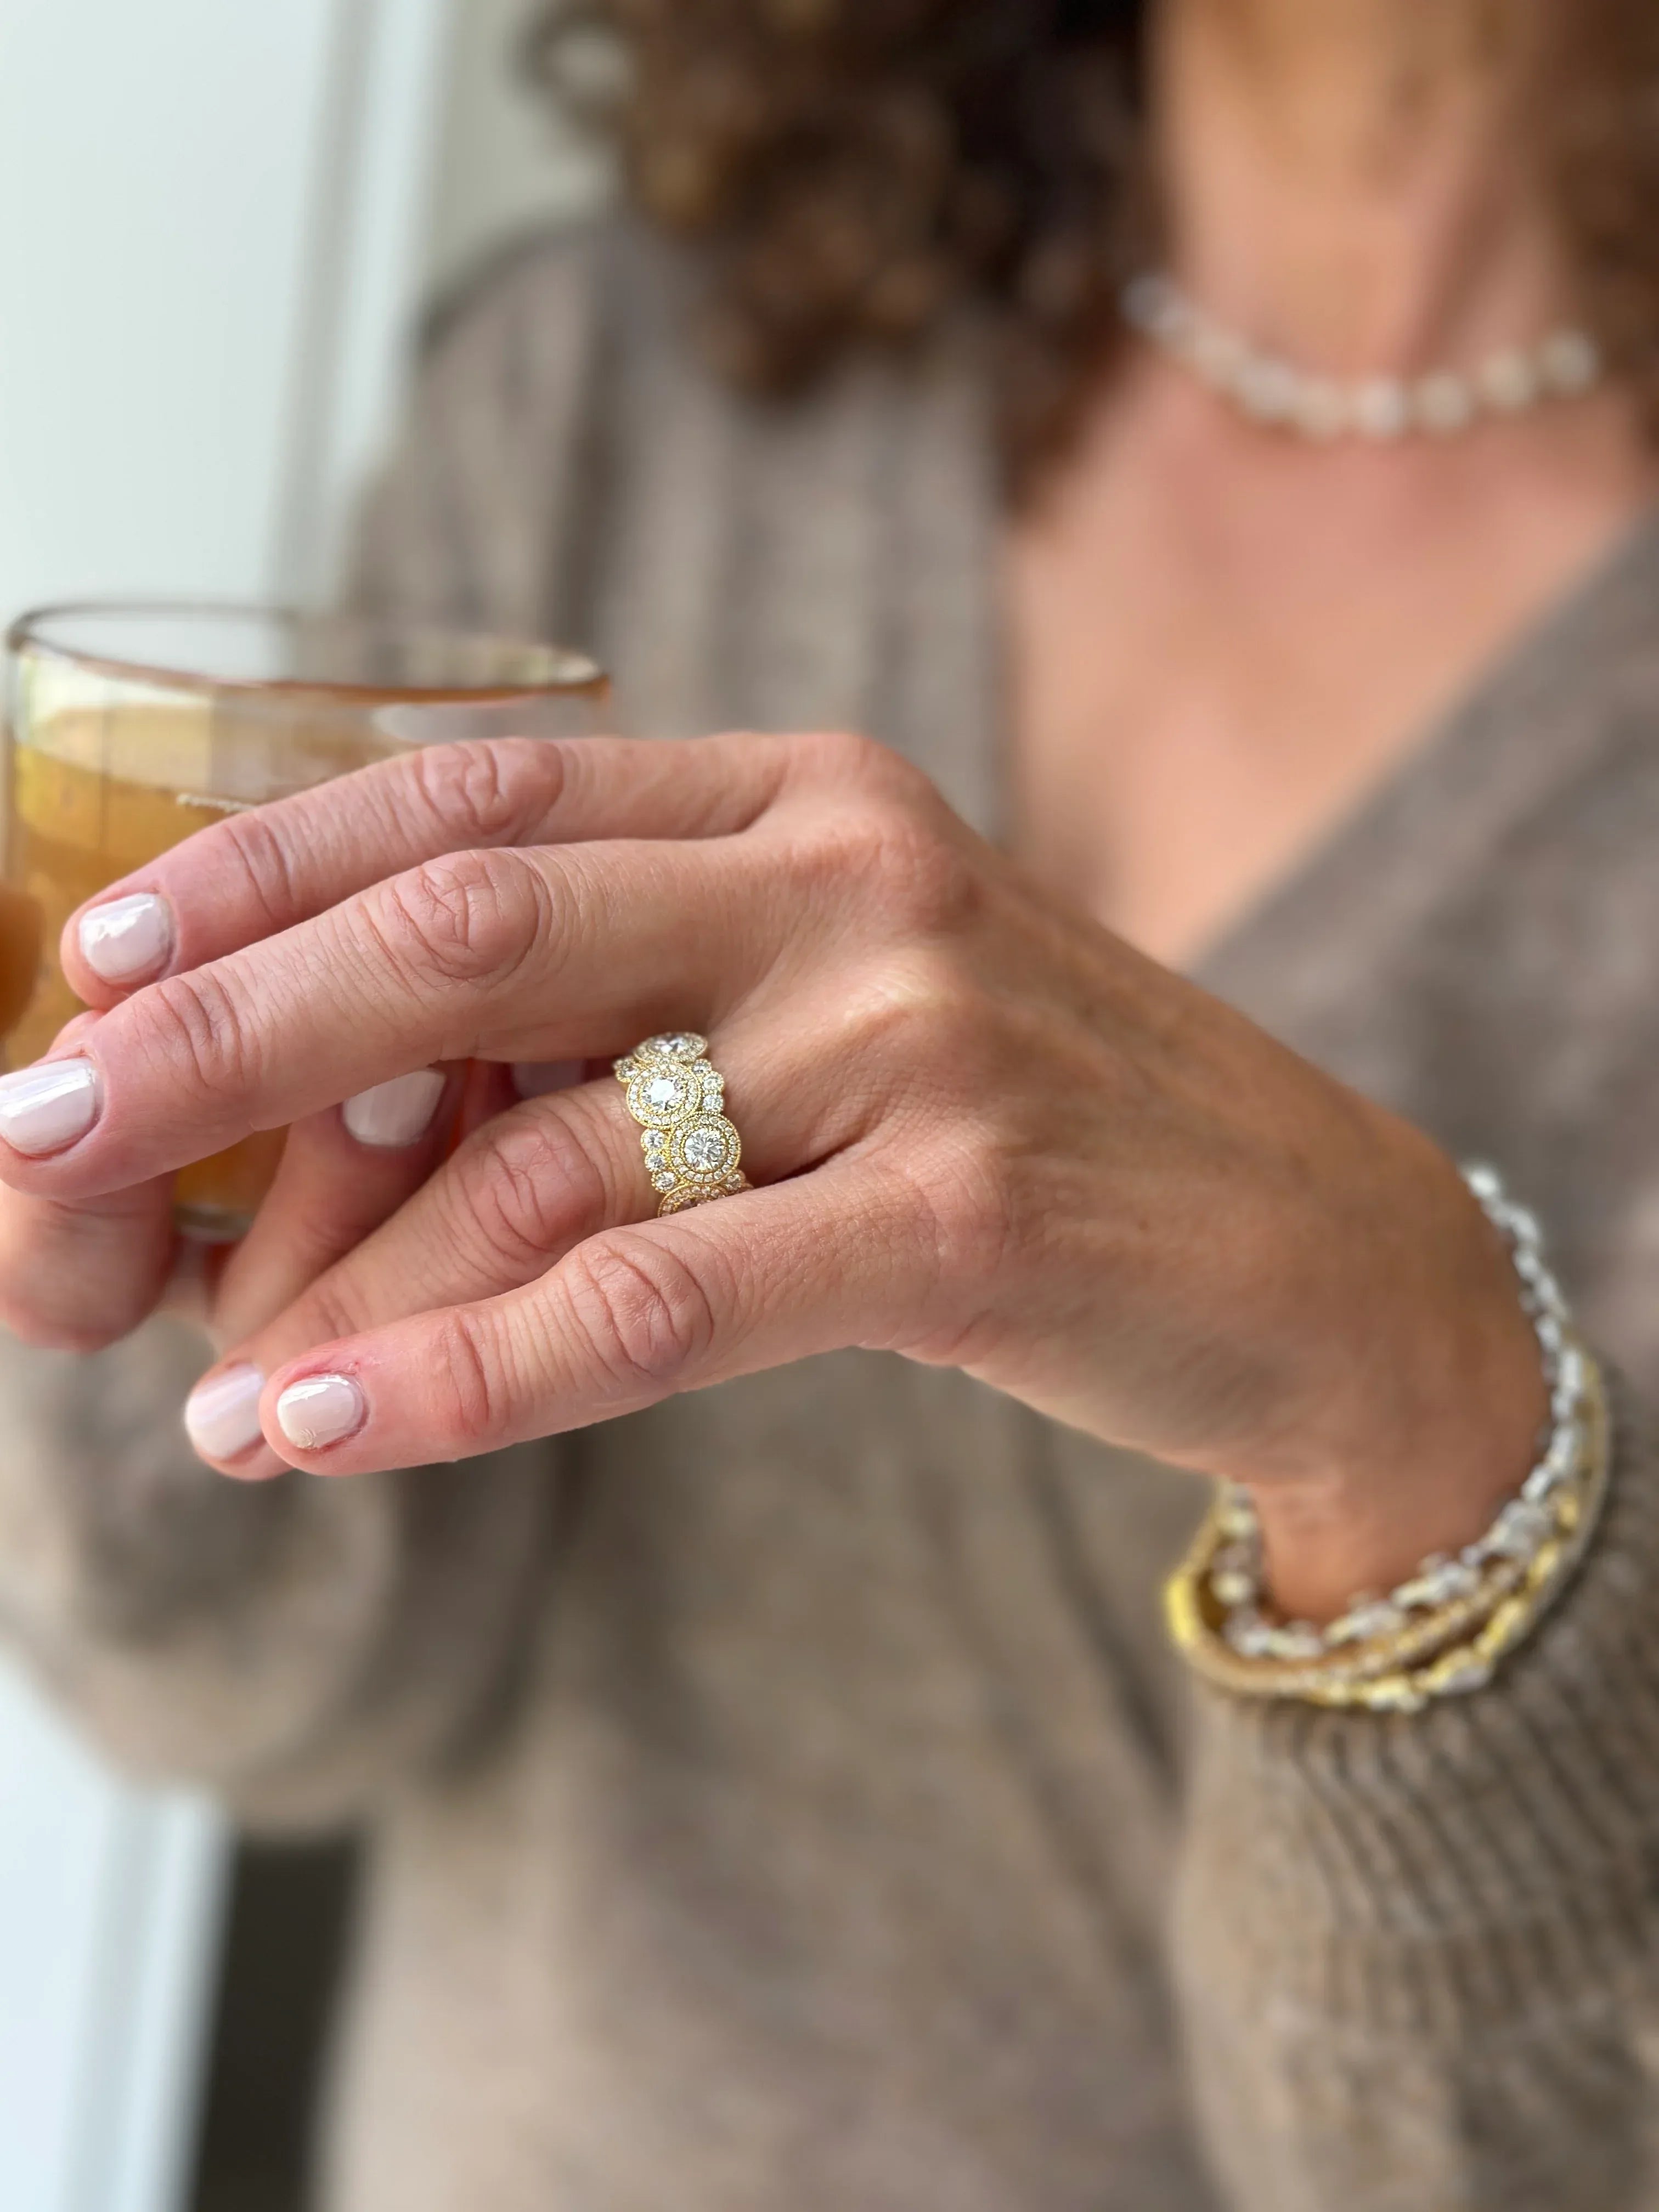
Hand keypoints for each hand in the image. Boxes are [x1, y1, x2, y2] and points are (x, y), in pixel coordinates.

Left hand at [0, 732, 1544, 1616]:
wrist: (1311, 1250)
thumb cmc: (1040, 1124)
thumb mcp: (842, 1006)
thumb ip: (642, 1008)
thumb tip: (361, 1096)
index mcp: (808, 797)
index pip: (484, 796)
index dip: (266, 864)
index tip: (99, 955)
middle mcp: (854, 880)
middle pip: (468, 930)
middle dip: (226, 1033)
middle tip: (46, 1123)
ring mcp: (917, 1037)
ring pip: (542, 1147)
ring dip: (339, 1276)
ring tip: (214, 1380)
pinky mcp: (964, 1210)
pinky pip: (651, 1299)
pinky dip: (464, 1377)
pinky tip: (324, 1433)